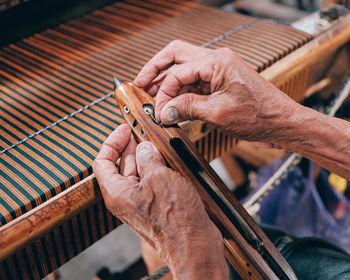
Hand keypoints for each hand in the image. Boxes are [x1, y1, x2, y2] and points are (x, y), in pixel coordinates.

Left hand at [93, 124, 228, 278]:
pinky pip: (150, 182)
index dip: (112, 142)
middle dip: (130, 146)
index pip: (102, 161)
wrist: (194, 246)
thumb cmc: (175, 220)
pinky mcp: (154, 206)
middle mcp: (125, 198)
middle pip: (120, 165)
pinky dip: (155, 168)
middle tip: (142, 131)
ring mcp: (140, 203)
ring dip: (145, 156)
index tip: (125, 129)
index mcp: (117, 192)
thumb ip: (148, 158)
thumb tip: (145, 148)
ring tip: (156, 143)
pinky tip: (166, 159)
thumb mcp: (160, 177)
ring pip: (137, 173)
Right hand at [134, 40, 298, 141]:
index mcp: (217, 61)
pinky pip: (195, 83)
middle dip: (156, 70)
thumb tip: (165, 111)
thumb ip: (188, 108)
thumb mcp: (218, 113)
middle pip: (176, 56)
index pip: (178, 71)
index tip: (158, 110)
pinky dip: (181, 92)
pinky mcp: (220, 84)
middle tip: (139, 84)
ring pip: (184, 69)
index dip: (163, 91)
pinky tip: (173, 104)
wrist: (281, 123)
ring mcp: (218, 72)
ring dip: (168, 82)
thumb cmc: (259, 115)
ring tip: (152, 96)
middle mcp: (216, 61)